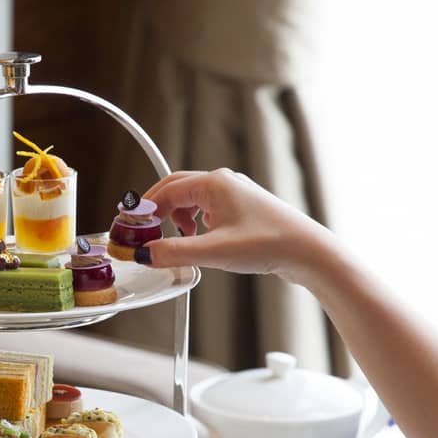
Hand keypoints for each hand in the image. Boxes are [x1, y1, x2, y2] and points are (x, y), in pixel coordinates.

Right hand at [139, 168, 346, 288]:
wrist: (307, 252)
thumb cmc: (269, 244)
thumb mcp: (214, 251)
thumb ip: (174, 252)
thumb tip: (145, 254)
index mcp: (214, 184)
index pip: (165, 190)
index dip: (144, 211)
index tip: (130, 229)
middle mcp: (224, 183)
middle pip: (176, 189)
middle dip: (156, 210)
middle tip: (142, 232)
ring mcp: (235, 194)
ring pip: (191, 199)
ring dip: (176, 218)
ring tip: (176, 240)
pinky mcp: (243, 208)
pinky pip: (207, 208)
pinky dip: (195, 223)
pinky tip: (200, 240)